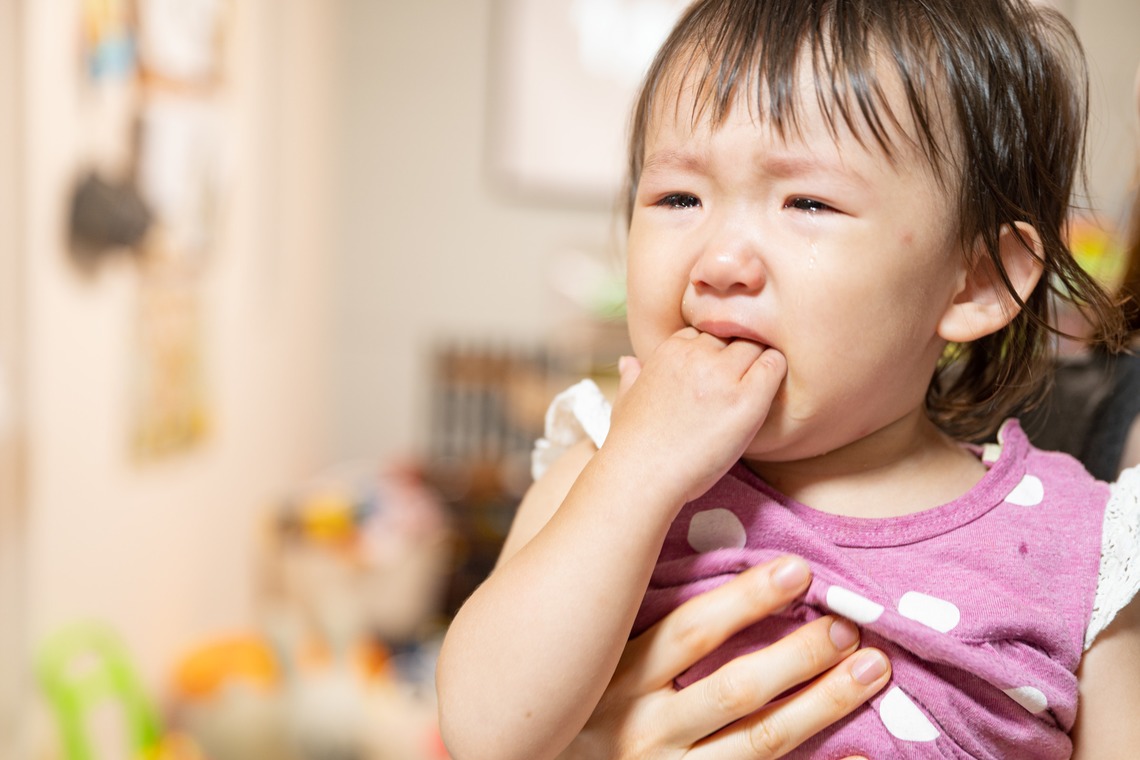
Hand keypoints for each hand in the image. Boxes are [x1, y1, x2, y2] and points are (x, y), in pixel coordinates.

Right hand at [557, 555, 889, 759]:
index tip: (797, 569)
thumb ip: (610, 609)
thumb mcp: (577, 660)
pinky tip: (866, 757)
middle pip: (733, 690)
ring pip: (760, 742)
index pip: (687, 633)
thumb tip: (640, 517)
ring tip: (872, 669)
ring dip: (822, 705)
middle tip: (848, 624)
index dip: (744, 600)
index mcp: (613, 679)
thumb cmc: (570, 705)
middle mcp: (640, 730)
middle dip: (797, 655)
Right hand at [606, 330, 786, 504]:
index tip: (715, 375)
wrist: (641, 474)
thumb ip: (631, 376)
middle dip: (738, 354)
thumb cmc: (631, 444)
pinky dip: (776, 373)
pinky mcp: (746, 399)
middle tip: (741, 382)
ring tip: (757, 389)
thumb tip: (628, 362)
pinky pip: (774, 366)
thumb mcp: (624, 400)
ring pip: (756, 346)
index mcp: (670, 350)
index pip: (705, 331)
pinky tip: (767, 395)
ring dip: (759, 362)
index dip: (714, 352)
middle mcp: (697, 355)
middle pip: (733, 334)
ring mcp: (722, 375)